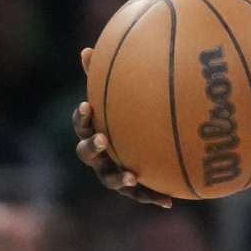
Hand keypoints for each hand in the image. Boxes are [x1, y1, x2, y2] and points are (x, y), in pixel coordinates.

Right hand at [73, 47, 172, 207]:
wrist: (147, 145)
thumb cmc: (131, 114)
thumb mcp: (121, 95)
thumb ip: (107, 75)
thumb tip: (87, 49)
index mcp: (95, 131)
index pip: (81, 124)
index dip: (82, 117)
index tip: (87, 106)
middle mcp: (100, 155)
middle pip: (87, 154)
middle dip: (93, 148)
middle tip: (104, 139)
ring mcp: (114, 172)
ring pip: (111, 179)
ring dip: (119, 178)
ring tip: (132, 176)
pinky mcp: (135, 187)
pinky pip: (142, 194)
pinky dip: (153, 197)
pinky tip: (169, 201)